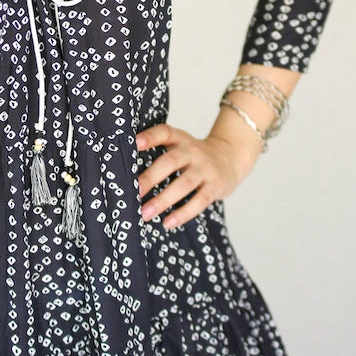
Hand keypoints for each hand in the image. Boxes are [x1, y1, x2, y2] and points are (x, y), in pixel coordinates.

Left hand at [135, 124, 259, 228]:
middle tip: (134, 193)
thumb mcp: (179, 145)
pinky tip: (168, 223)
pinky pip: (199, 201)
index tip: (134, 143)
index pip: (164, 132)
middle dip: (150, 178)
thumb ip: (158, 150)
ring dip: (163, 200)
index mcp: (179, 139)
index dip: (149, 136)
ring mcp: (205, 168)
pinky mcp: (215, 186)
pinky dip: (183, 213)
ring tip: (145, 214)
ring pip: (183, 184)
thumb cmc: (192, 156)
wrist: (230, 157)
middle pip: (170, 162)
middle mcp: (192, 151)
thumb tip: (125, 170)